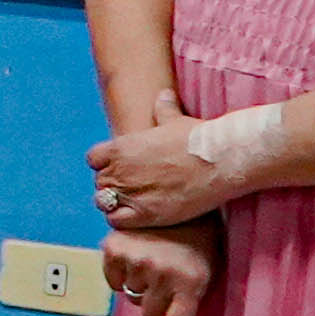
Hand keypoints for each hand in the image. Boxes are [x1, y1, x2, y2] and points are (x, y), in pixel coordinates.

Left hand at [91, 112, 246, 232]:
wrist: (221, 160)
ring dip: (116, 203)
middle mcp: (119, 170)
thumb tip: (163, 94)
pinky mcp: (144, 214)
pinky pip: (116, 220)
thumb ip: (163, 109)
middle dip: (114, 185)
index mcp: (120, 147)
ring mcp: (130, 192)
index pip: (93, 160)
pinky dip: (124, 220)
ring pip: (104, 202)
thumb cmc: (200, 138)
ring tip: (138, 203)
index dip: (106, 165)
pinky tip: (142, 216)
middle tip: (137, 188)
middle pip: (101, 182)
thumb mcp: (176, 120)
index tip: (123, 169)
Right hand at [102, 224, 223, 315]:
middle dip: (155, 302)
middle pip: (148, 313)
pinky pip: (112, 280)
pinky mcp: (114, 248)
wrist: (179, 198)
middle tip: (165, 279)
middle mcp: (163, 274)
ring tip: (153, 258)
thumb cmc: (196, 237)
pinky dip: (120, 272)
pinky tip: (134, 254)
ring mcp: (137, 260)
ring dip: (139, 284)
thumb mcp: (204, 269)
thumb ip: (186, 298)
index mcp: (192, 282)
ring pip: (130, 296)